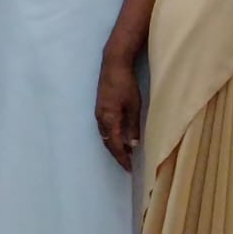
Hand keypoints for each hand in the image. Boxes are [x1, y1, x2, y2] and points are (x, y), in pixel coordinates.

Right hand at [95, 53, 141, 171]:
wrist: (113, 65)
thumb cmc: (126, 84)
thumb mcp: (134, 106)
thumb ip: (132, 126)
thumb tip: (132, 145)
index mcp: (109, 119)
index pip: (114, 144)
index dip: (122, 157)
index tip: (129, 168)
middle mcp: (100, 118)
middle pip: (106, 142)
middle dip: (117, 155)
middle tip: (127, 165)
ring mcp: (98, 112)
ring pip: (104, 135)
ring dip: (113, 146)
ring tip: (125, 153)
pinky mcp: (99, 107)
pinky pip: (104, 128)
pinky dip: (110, 137)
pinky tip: (118, 137)